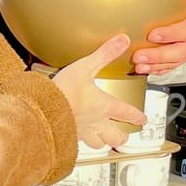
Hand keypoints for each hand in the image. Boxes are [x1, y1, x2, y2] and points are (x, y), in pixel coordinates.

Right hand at [52, 34, 146, 149]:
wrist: (43, 109)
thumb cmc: (65, 90)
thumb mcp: (86, 66)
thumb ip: (105, 54)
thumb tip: (122, 41)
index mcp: (104, 106)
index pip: (127, 113)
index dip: (137, 116)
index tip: (142, 119)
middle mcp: (96, 122)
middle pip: (115, 137)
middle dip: (122, 136)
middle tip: (125, 134)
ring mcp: (82, 132)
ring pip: (99, 144)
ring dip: (104, 142)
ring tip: (104, 139)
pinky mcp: (68, 136)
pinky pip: (79, 144)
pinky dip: (82, 142)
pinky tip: (78, 137)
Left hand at [132, 0, 185, 74]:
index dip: (171, 34)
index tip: (153, 35)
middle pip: (180, 50)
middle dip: (158, 56)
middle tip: (139, 56)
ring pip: (178, 59)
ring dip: (157, 65)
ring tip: (139, 66)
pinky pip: (180, 61)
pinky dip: (164, 68)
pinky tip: (150, 70)